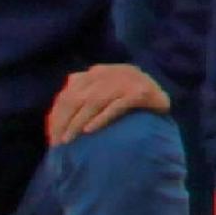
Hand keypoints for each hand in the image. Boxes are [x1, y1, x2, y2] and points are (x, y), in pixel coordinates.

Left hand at [43, 59, 171, 143]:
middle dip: (64, 120)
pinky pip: (117, 105)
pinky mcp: (141, 91)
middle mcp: (109, 72)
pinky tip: (91, 130)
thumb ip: (82, 98)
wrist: (163, 96)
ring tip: (70, 140)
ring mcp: (126, 80)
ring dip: (78, 121)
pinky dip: (102, 118)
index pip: (68, 92)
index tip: (51, 137)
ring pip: (94, 101)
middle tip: (59, 142)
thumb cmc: (129, 99)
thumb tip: (53, 118)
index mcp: (97, 72)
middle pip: (78, 96)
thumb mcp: (103, 93)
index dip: (57, 115)